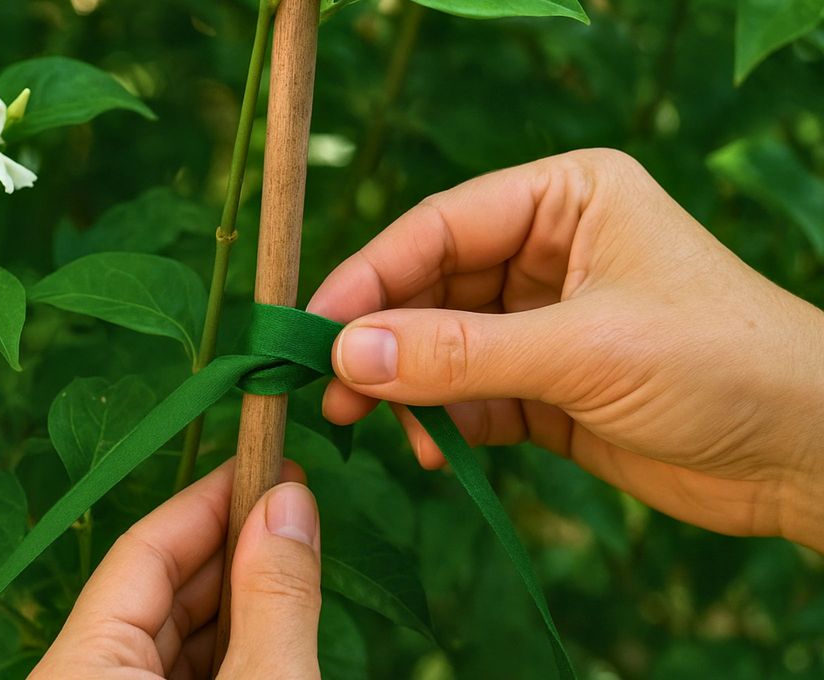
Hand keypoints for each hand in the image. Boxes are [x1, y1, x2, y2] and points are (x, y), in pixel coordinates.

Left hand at [29, 460, 322, 679]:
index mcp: (79, 671)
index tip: (272, 464)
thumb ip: (275, 599)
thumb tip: (289, 502)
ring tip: (294, 563)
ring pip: (167, 641)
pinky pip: (172, 678)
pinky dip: (225, 652)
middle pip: (153, 594)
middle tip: (295, 509)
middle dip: (231, 549)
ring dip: (235, 603)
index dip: (211, 502)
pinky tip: (271, 628)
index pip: (141, 554)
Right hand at [308, 148, 823, 550]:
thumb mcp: (583, 350)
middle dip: (381, 339)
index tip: (313, 327)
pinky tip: (439, 452)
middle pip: (430, 286)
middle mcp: (547, 250)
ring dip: (405, 386)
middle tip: (328, 387)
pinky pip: (468, 396)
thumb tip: (349, 353)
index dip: (370, 276)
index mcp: (564, 198)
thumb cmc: (722, 366)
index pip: (440, 226)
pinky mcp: (545, 386)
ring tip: (368, 424)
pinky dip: (444, 423)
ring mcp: (543, 321)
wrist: (809, 457)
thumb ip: (461, 354)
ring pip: (441, 344)